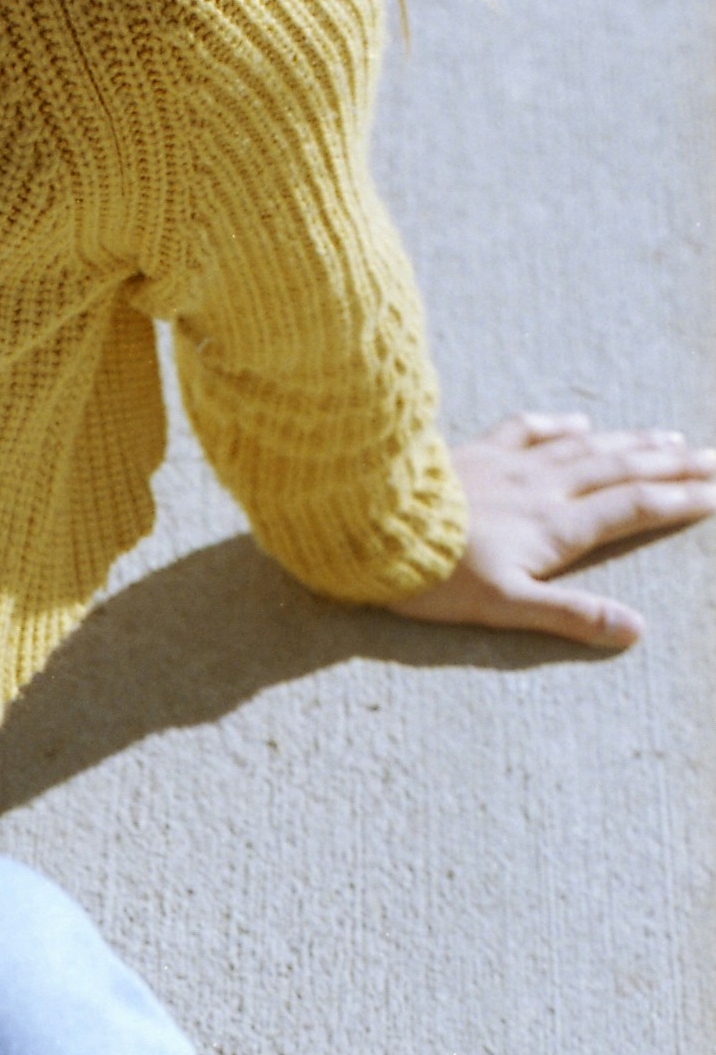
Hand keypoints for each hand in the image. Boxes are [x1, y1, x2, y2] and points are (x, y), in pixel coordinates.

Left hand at [389, 413, 715, 649]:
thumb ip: (571, 617)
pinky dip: (558, 426)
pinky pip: (527, 431)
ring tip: (669, 439)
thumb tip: (634, 630)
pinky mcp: (475, 454)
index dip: (679, 502)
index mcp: (557, 528)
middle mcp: (544, 489)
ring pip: (586, 448)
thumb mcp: (507, 608)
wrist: (372, 532)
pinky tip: (579, 423)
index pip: (634, 510)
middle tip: (713, 459)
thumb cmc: (435, 580)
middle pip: (622, 472)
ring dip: (631, 443)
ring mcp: (510, 467)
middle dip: (672, 467)